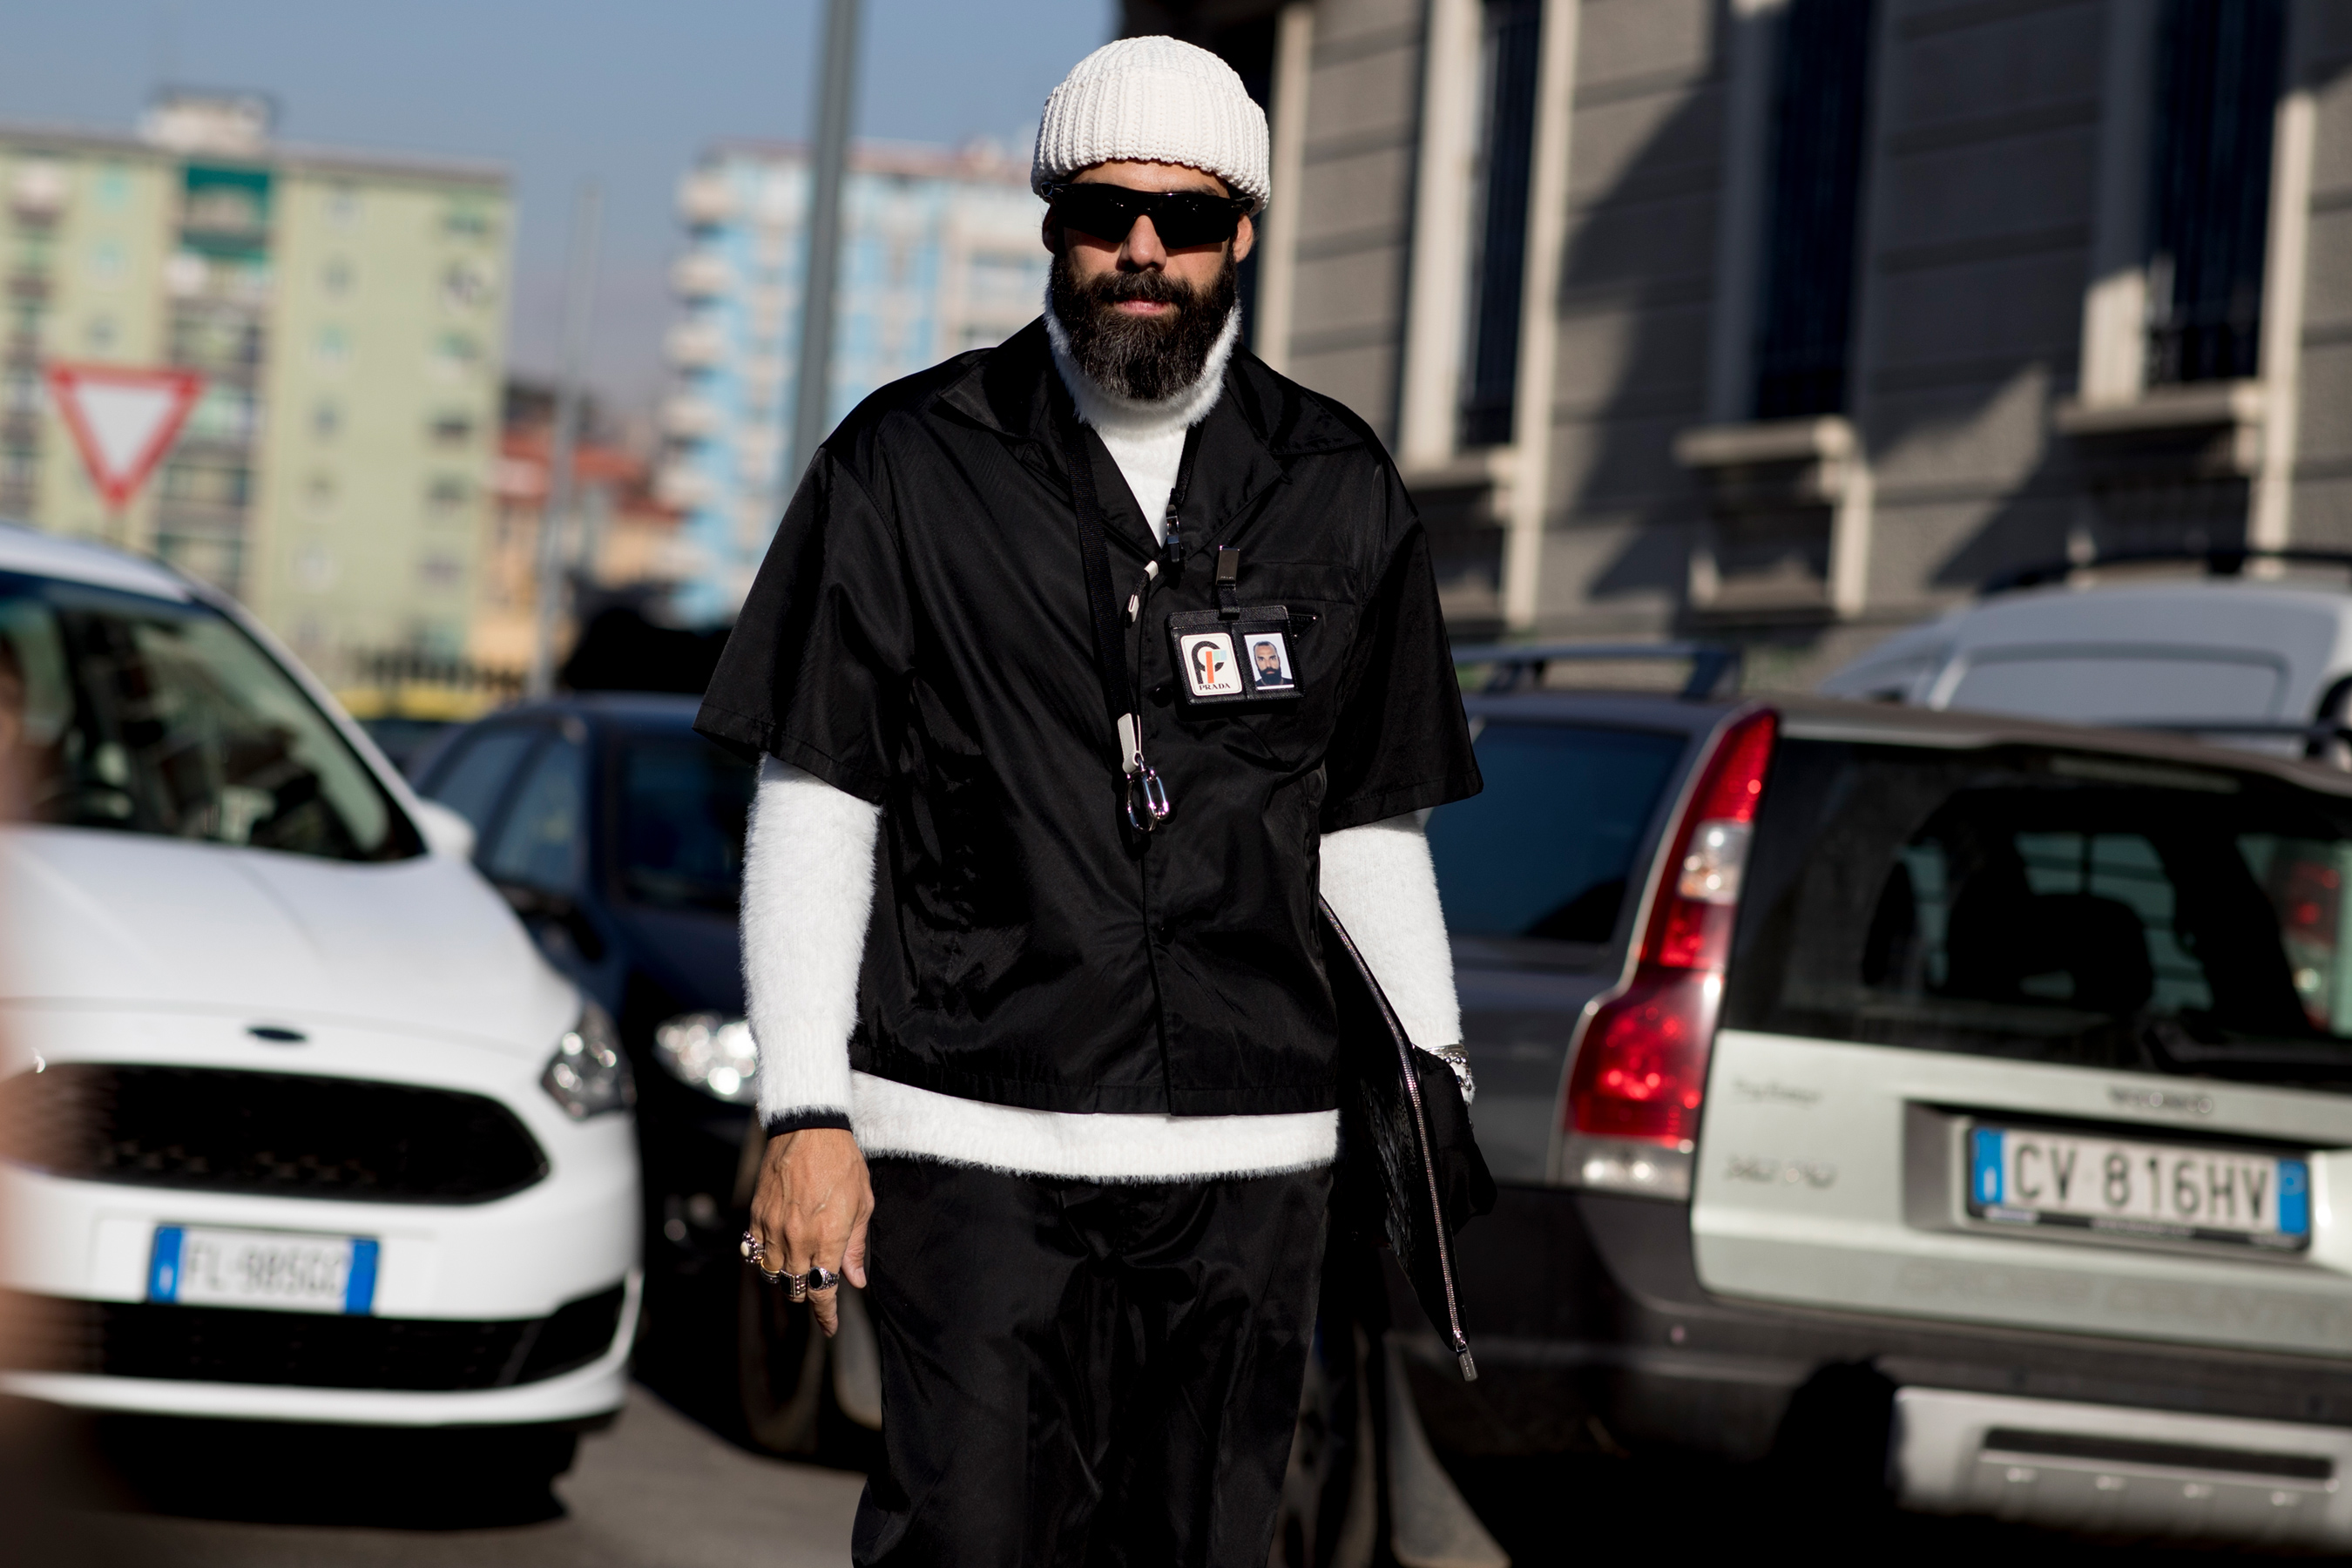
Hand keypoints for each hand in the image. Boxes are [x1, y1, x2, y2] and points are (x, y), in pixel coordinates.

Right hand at [749, 1127, 872, 1336]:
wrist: (810, 1129)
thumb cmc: (843, 1163)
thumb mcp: (862, 1205)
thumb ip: (855, 1247)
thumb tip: (855, 1280)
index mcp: (827, 1240)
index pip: (823, 1291)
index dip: (826, 1314)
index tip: (829, 1325)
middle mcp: (797, 1239)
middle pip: (795, 1287)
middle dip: (807, 1294)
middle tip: (817, 1289)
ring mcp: (773, 1228)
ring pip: (772, 1273)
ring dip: (785, 1277)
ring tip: (797, 1269)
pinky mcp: (756, 1215)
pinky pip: (754, 1250)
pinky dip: (763, 1258)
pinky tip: (773, 1253)